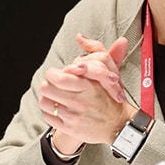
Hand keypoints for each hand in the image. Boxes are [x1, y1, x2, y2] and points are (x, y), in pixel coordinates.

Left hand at [38, 34, 131, 150]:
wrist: (119, 125)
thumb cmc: (112, 97)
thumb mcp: (109, 72)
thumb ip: (96, 51)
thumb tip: (80, 36)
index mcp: (86, 86)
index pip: (56, 77)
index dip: (53, 74)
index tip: (57, 75)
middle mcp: (78, 101)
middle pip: (46, 88)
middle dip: (48, 85)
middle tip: (54, 86)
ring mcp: (73, 116)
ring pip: (44, 102)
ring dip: (48, 98)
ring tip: (56, 97)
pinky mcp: (70, 128)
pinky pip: (48, 117)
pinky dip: (50, 112)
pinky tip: (59, 109)